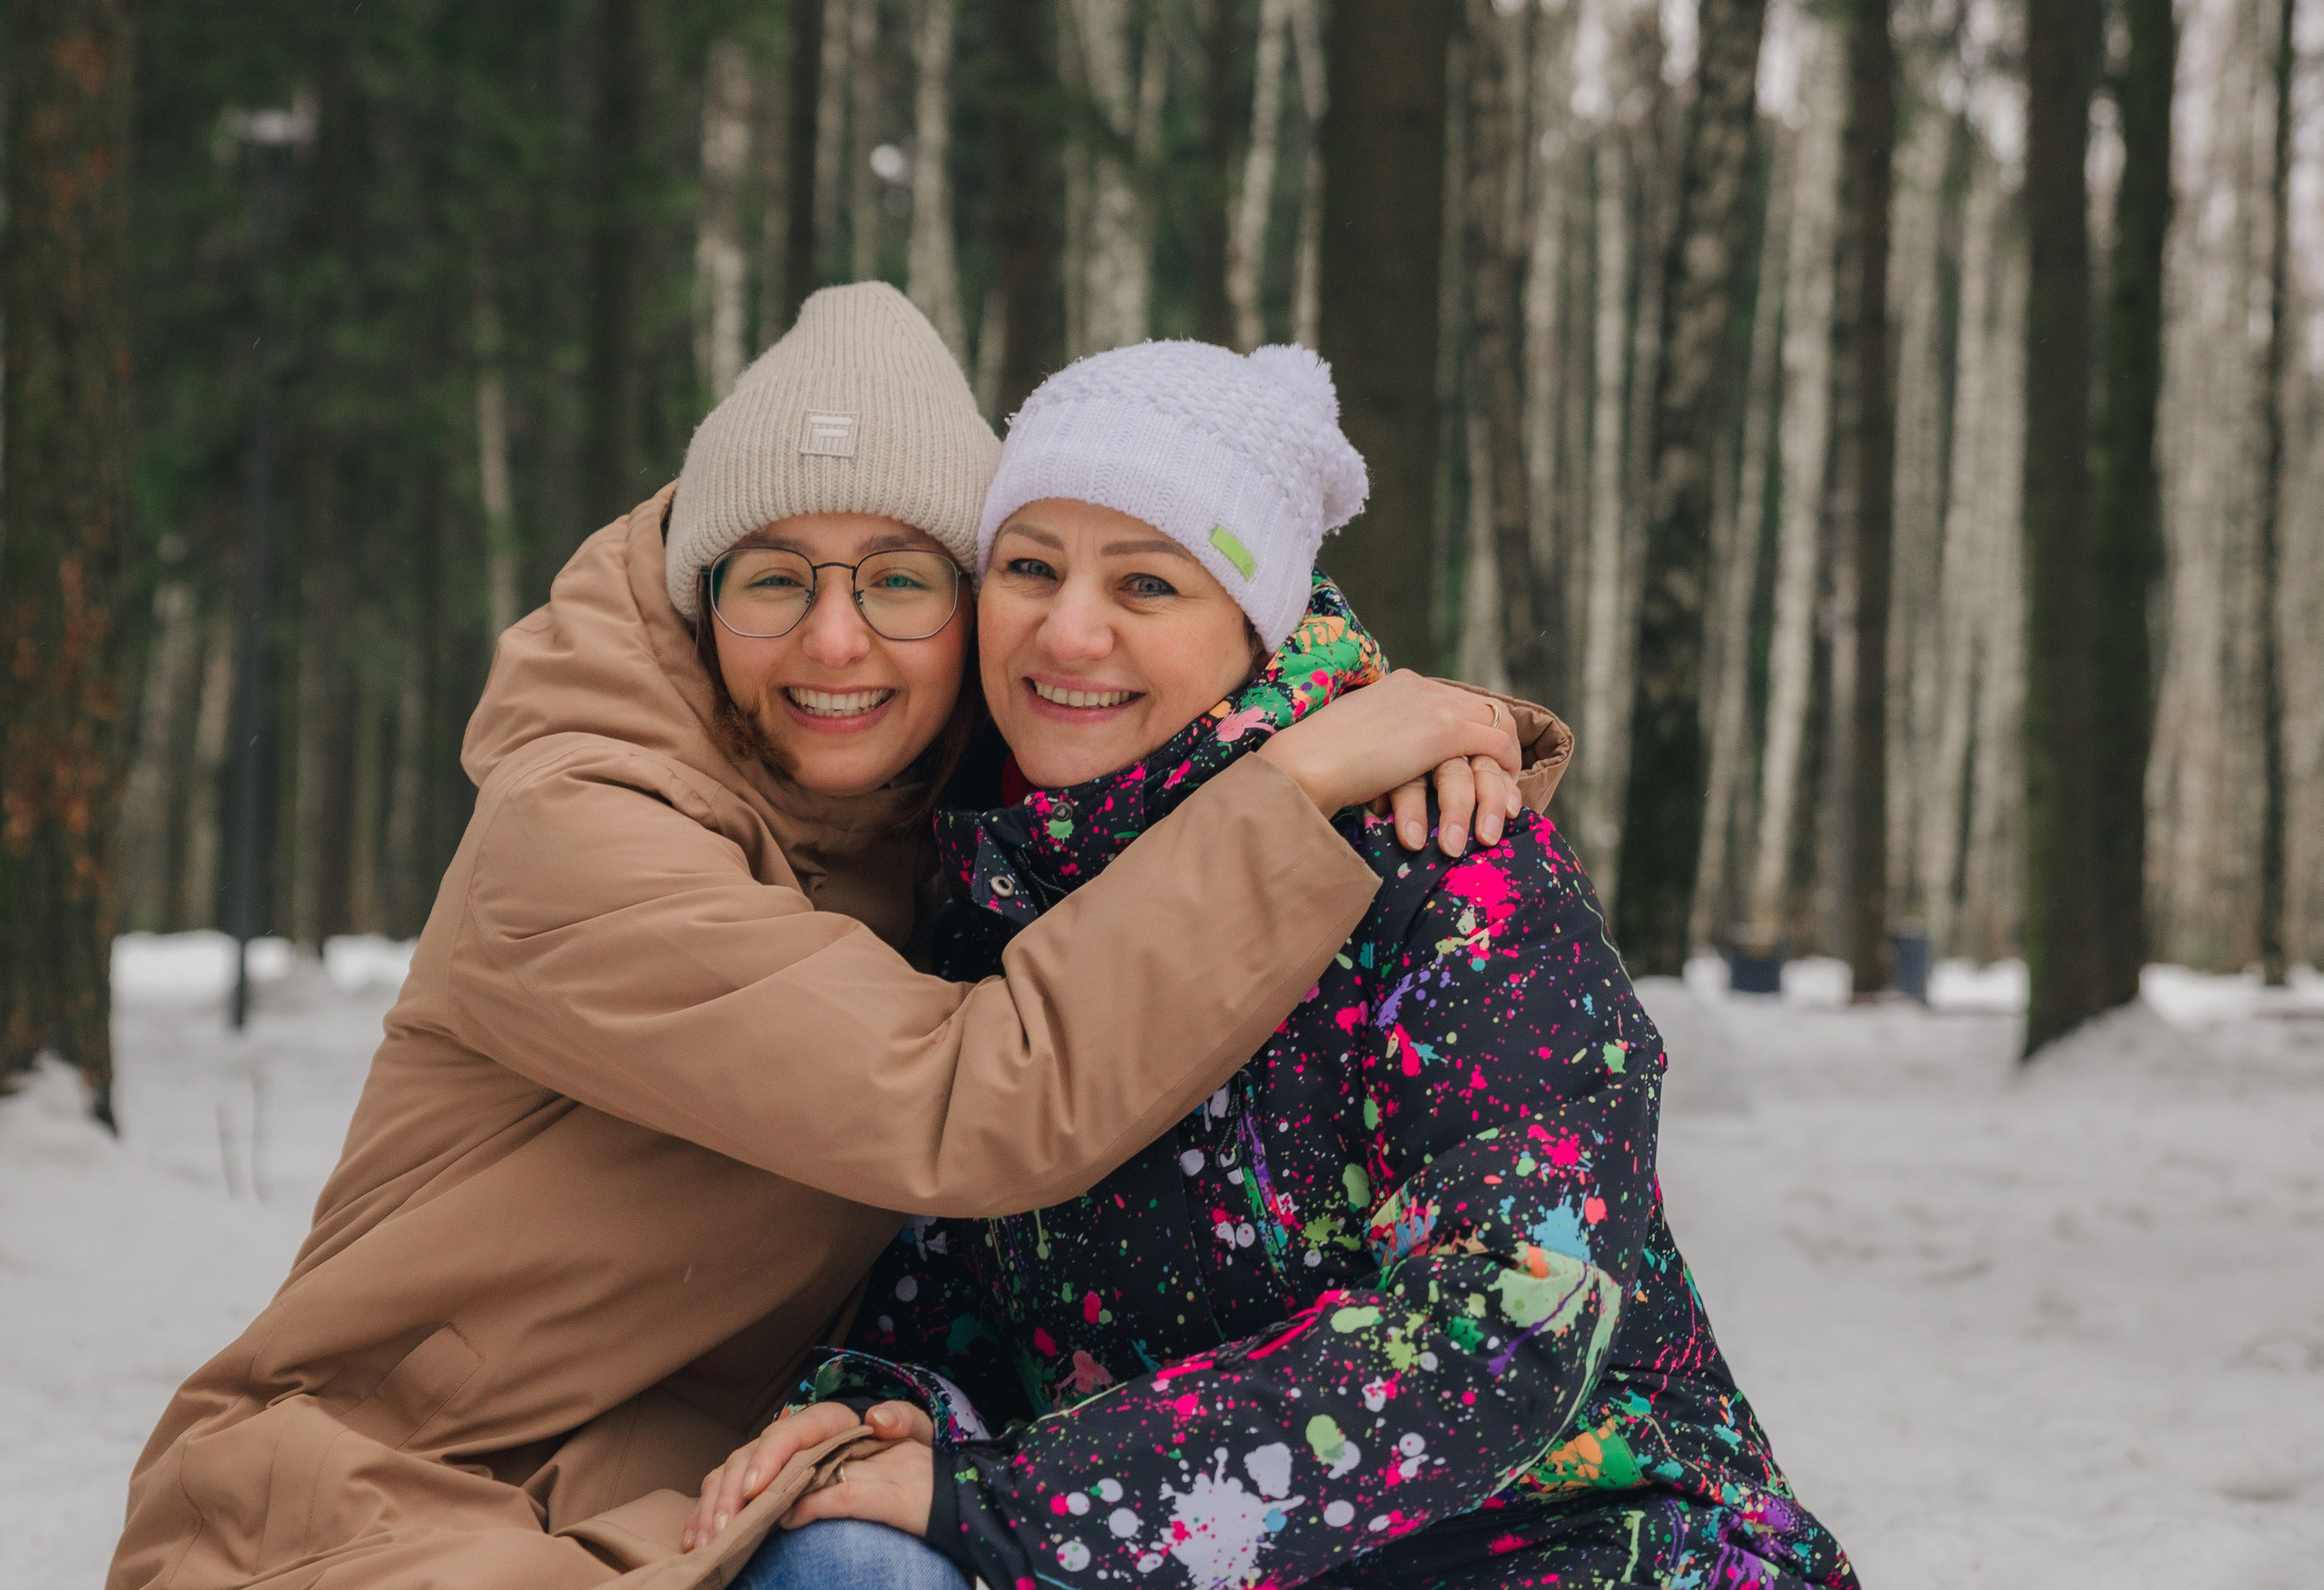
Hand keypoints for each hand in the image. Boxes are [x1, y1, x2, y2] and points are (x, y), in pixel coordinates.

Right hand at [683, 1399, 927, 1550]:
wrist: (899, 1462)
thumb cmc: (902, 1446)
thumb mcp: (914, 1428)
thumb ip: (903, 1419)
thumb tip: (879, 1419)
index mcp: (826, 1422)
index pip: (790, 1431)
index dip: (770, 1456)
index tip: (758, 1487)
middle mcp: (791, 1439)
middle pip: (750, 1456)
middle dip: (733, 1492)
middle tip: (725, 1527)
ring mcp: (771, 1462)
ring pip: (730, 1475)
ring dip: (713, 1507)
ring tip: (705, 1541)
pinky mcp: (760, 1486)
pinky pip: (723, 1494)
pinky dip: (705, 1515)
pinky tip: (695, 1541)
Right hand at [1257, 670, 1523, 854]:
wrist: (1304, 764)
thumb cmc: (1314, 766)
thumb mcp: (1356, 743)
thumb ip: (1383, 743)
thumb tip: (1393, 770)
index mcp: (1399, 685)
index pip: (1456, 700)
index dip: (1475, 733)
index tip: (1477, 766)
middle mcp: (1422, 686)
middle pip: (1485, 710)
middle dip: (1501, 751)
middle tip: (1504, 788)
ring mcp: (1434, 705)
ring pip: (1495, 731)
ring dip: (1501, 773)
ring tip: (1501, 807)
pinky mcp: (1443, 730)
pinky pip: (1496, 747)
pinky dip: (1505, 775)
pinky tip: (1497, 807)